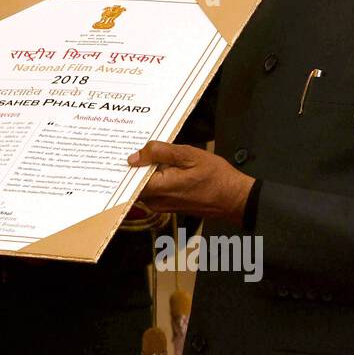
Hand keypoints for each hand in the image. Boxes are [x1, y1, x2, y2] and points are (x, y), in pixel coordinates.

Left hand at [129, 141, 254, 225]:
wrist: (234, 198)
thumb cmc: (216, 177)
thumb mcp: (189, 155)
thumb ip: (160, 153)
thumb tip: (135, 157)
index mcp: (160, 188)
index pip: (128, 180)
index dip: (123, 167)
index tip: (119, 152)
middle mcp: (157, 202)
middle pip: (133, 184)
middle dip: (132, 167)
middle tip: (132, 148)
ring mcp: (162, 206)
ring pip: (142, 187)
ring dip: (143, 172)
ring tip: (148, 154)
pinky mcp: (168, 206)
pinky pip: (153, 191)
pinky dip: (153, 179)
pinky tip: (160, 166)